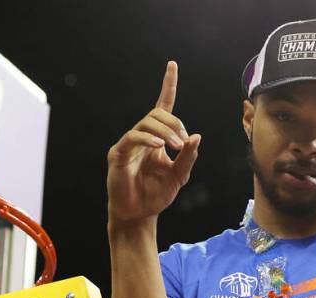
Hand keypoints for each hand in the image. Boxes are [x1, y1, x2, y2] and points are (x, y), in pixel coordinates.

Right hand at [107, 61, 201, 225]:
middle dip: (174, 124)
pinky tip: (159, 146)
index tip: (172, 65)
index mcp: (158, 139)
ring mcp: (129, 144)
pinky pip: (132, 137)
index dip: (168, 85)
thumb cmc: (156, 195)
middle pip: (157, 113)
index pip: (163, 106)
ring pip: (147, 123)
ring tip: (175, 147)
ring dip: (165, 131)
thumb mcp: (180, 176)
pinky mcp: (119, 154)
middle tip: (182, 143)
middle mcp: (143, 137)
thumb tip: (196, 136)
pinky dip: (147, 139)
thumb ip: (188, 157)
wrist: (139, 215)